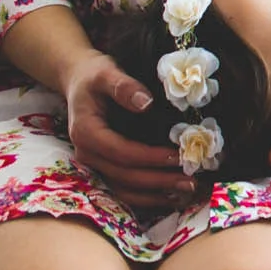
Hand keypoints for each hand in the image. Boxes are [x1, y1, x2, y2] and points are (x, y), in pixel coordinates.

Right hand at [63, 50, 196, 212]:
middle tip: (191, 180)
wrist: (79, 82)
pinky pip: (123, 188)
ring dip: (155, 193)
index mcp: (86, 133)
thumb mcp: (106, 73)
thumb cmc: (94, 76)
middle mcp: (87, 154)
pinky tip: (170, 195)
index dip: (150, 157)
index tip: (178, 156)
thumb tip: (146, 102)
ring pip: (124, 188)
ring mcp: (94, 164)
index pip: (121, 152)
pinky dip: (146, 196)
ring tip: (186, 190)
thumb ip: (124, 86)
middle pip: (125, 175)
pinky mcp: (103, 167)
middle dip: (159, 180)